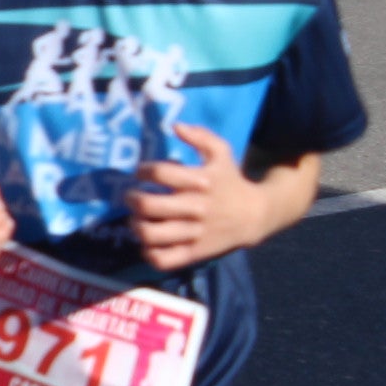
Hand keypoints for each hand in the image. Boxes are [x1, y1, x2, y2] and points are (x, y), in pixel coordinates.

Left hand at [129, 124, 270, 271]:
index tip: (141, 172)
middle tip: (131, 197)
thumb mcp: (222, 153)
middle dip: (131, 199)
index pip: (160, 172)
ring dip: (136, 226)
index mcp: (200, 181)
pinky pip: (164, 259)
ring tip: (136, 220)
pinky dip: (149, 253)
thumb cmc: (231, 181)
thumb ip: (200, 136)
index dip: (143, 170)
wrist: (255, 216)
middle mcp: (196, 207)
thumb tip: (175, 126)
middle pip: (148, 205)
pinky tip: (148, 242)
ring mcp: (194, 233)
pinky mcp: (194, 252)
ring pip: (151, 235)